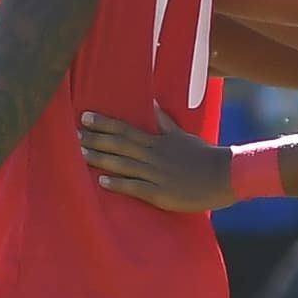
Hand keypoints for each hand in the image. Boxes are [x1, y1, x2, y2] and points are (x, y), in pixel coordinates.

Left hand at [77, 110, 234, 212]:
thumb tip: (153, 103)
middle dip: (95, 139)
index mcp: (158, 141)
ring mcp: (156, 174)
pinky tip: (102, 182)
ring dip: (101, 159)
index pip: (126, 129)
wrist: (225, 175)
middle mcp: (153, 155)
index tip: (85, 116)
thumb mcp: (183, 136)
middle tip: (73, 134)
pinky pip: (136, 188)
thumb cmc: (204, 156)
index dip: (104, 123)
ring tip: (80, 154)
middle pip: (119, 145)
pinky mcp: (161, 194)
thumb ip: (165, 122)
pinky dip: (119, 184)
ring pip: (123, 164)